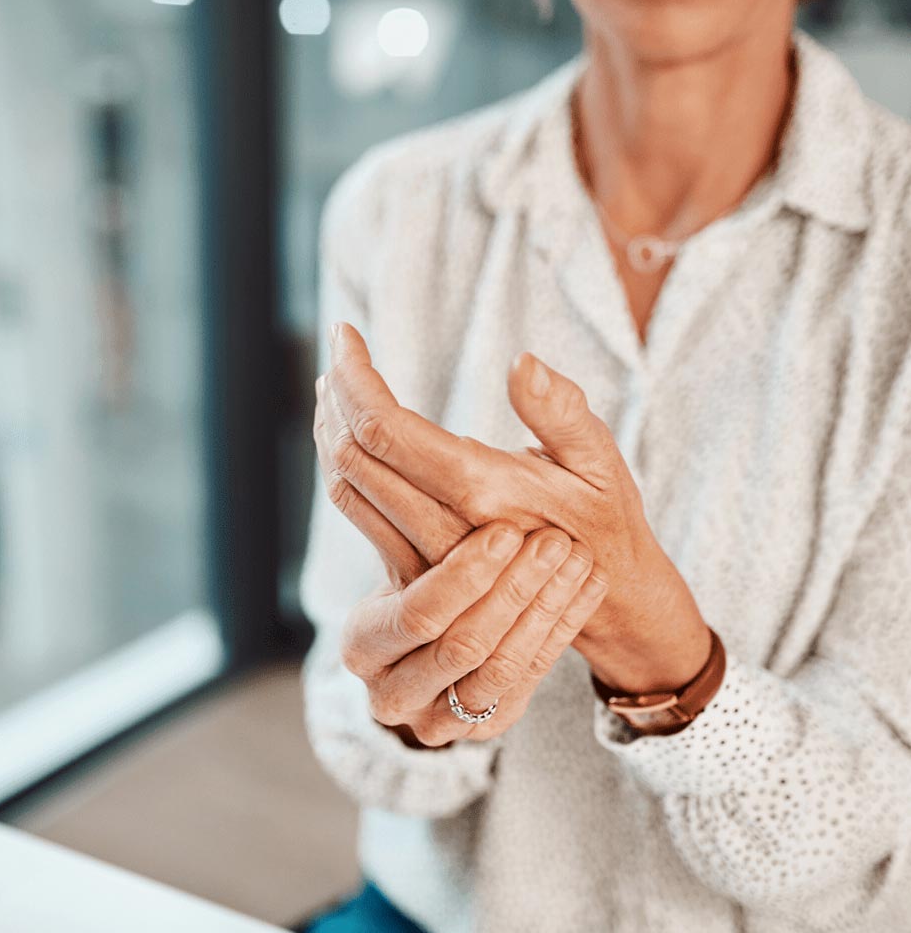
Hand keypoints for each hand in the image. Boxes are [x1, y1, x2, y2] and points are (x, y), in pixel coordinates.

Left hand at [322, 322, 710, 694]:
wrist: (601, 601)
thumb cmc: (603, 520)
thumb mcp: (600, 460)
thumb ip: (562, 412)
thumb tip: (522, 362)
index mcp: (481, 490)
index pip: (385, 429)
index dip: (354, 376)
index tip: (345, 331)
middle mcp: (441, 527)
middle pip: (353, 455)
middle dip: (334, 395)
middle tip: (339, 347)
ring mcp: (424, 554)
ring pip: (347, 486)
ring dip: (330, 428)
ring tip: (333, 381)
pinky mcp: (417, 566)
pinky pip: (360, 510)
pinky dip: (344, 462)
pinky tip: (348, 431)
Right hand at [341, 521, 606, 747]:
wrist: (439, 634)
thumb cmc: (420, 576)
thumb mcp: (406, 555)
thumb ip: (404, 520)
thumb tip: (389, 451)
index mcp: (363, 645)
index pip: (416, 614)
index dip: (465, 575)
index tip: (507, 530)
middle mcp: (393, 694)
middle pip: (463, 645)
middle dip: (514, 589)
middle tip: (554, 540)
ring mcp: (441, 721)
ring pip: (504, 666)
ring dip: (546, 607)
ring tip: (577, 555)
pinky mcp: (488, 724)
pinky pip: (535, 676)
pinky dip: (564, 626)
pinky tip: (590, 582)